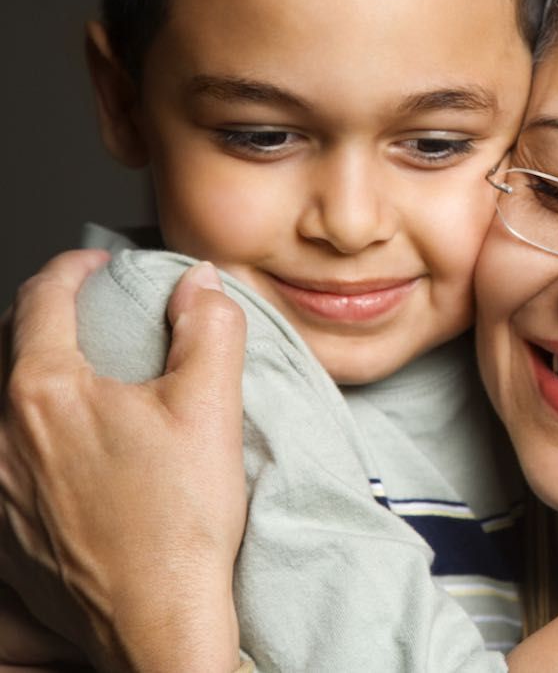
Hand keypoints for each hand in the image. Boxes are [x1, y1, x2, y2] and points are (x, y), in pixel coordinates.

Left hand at [0, 251, 246, 672]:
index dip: (73, 268)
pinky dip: (36, 434)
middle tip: (96, 316)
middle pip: (12, 347)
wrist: (154, 619)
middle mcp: (4, 433)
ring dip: (42, 380)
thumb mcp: (212, 406)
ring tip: (91, 383)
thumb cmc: (180, 521)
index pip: (42, 298)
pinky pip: (8, 456)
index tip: (97, 264)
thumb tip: (200, 281)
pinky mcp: (4, 525)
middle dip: (50, 320)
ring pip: (8, 404)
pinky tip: (80, 450)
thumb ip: (209, 327)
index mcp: (46, 391)